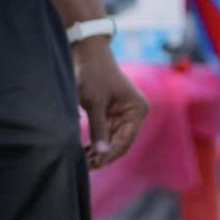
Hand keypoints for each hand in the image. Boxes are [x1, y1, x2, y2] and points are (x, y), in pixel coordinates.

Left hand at [73, 39, 148, 169]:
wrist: (86, 53)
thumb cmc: (92, 74)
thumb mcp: (94, 102)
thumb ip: (98, 128)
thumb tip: (101, 153)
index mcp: (137, 110)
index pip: (125, 141)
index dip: (109, 155)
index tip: (92, 165)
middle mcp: (134, 114)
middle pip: (120, 143)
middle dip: (103, 156)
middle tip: (84, 167)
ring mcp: (124, 115)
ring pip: (113, 141)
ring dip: (99, 151)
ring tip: (82, 162)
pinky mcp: (113, 114)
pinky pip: (107, 134)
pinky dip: (96, 142)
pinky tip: (83, 151)